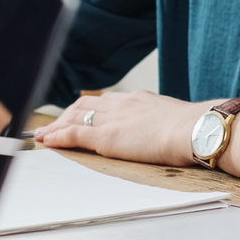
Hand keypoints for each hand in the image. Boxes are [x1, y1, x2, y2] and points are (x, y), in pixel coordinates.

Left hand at [34, 91, 203, 166]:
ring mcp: (112, 120)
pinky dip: (58, 137)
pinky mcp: (107, 137)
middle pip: (84, 105)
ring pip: (74, 117)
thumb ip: (163, 119)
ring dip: (56, 126)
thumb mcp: (174, 117)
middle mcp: (120, 105)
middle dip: (66, 114)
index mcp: (137, 99)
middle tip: (54, 124)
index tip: (79, 112)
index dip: (88, 107)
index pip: (105, 101)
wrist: (196, 129)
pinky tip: (46, 140)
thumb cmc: (195, 128)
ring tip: (44, 134)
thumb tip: (168, 128)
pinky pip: (74, 134)